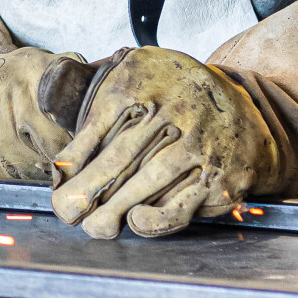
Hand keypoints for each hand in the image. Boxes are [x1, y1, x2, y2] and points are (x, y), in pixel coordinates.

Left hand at [49, 48, 297, 238]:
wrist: (241, 105)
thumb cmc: (170, 95)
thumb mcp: (132, 71)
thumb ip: (91, 91)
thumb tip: (55, 133)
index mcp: (144, 81)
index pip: (99, 126)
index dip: (74, 159)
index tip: (59, 182)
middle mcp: (175, 111)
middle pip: (120, 157)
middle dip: (86, 190)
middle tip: (66, 210)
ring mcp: (200, 145)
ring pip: (148, 182)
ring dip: (113, 210)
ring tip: (92, 225)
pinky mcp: (219, 178)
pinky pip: (181, 205)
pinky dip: (155, 219)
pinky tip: (134, 220)